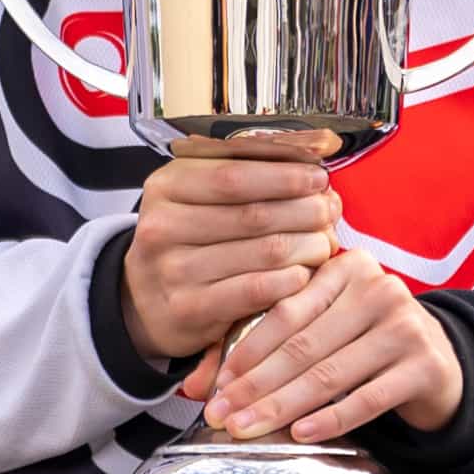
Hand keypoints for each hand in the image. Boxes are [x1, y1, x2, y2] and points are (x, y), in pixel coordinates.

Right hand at [119, 139, 341, 379]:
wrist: (144, 301)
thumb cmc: (184, 241)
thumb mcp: (193, 197)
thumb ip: (241, 175)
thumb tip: (308, 165)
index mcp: (166, 187)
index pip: (234, 175)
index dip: (284, 175)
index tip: (318, 176)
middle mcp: (163, 226)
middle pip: (255, 214)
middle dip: (304, 210)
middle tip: (329, 211)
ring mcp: (174, 270)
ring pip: (264, 252)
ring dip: (307, 245)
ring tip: (324, 241)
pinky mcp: (190, 309)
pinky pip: (256, 290)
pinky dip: (290, 280)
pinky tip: (303, 273)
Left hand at [201, 248, 463, 442]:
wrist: (440, 360)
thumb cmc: (363, 340)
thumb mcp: (318, 328)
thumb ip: (259, 346)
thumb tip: (195, 385)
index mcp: (345, 268)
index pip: (284, 312)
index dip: (245, 351)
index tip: (217, 386)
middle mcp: (378, 288)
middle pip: (303, 346)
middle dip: (256, 386)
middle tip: (223, 416)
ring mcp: (406, 326)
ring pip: (330, 373)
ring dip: (283, 406)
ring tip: (250, 428)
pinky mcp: (425, 366)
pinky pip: (368, 398)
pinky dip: (331, 419)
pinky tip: (301, 433)